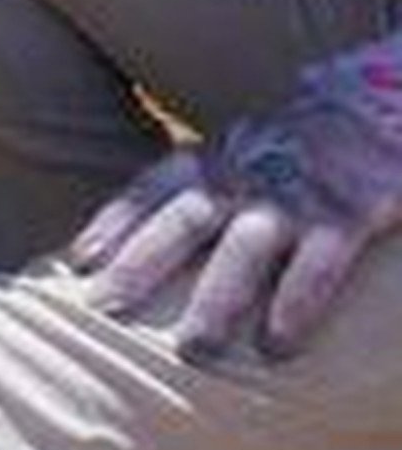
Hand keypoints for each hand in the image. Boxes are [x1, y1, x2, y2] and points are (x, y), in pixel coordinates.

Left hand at [71, 55, 401, 359]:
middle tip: (102, 311)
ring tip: (192, 350)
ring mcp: (297, 193)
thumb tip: (139, 239)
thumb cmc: (303, 144)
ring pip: (245, 248)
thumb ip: (201, 185)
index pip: (152, 189)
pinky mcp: (353, 209)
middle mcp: (248, 174)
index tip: (78, 262)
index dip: (114, 223)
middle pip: (183, 220)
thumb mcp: (243, 150)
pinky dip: (296, 302)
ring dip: (216, 299)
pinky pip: (320, 262)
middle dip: (140, 264)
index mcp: (217, 158)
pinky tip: (277, 344)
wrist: (386, 99)